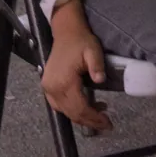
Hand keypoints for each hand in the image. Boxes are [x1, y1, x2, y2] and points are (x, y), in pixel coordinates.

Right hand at [43, 2, 110, 132]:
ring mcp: (48, 88)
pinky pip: (59, 105)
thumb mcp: (93, 50)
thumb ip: (97, 66)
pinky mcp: (47, 86)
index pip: (79, 107)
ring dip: (81, 116)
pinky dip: (72, 109)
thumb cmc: (81, 41)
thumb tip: (100, 80)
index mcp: (64, 82)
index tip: (108, 122)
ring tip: (100, 114)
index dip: (94, 117)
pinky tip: (86, 105)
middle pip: (71, 113)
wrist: (65, 32)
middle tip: (106, 124)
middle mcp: (53, 89)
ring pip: (65, 111)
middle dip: (89, 121)